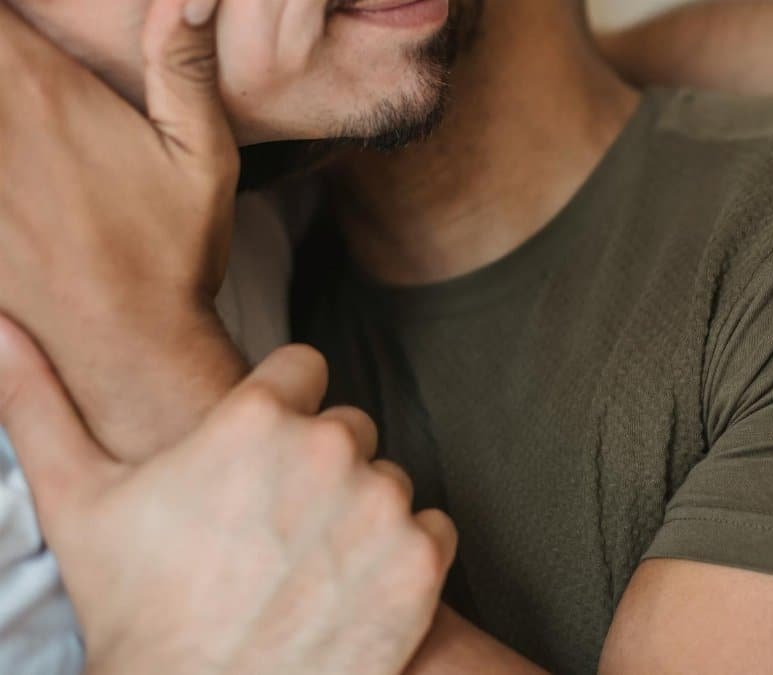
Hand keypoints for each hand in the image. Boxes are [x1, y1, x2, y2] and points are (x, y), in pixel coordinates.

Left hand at [0, 0, 244, 457]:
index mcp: (40, 87)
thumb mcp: (202, 155)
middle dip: (1, 57)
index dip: (12, 21)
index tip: (27, 32)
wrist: (124, 345)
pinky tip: (17, 183)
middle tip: (30, 88)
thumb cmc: (170, 250)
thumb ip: (184, 65)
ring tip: (28, 141)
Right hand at [0, 317, 456, 674]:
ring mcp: (382, 506)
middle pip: (348, 428)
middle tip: (272, 529)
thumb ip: (37, 402)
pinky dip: (404, 556)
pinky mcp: (421, 562)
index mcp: (255, 416)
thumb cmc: (134, 608)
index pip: (303, 370)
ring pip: (389, 480)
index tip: (255, 462)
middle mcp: (329, 448)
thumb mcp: (77, 500)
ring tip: (305, 566)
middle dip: (319, 466)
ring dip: (361, 513)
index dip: (280, 412)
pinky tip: (350, 590)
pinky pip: (434, 527)